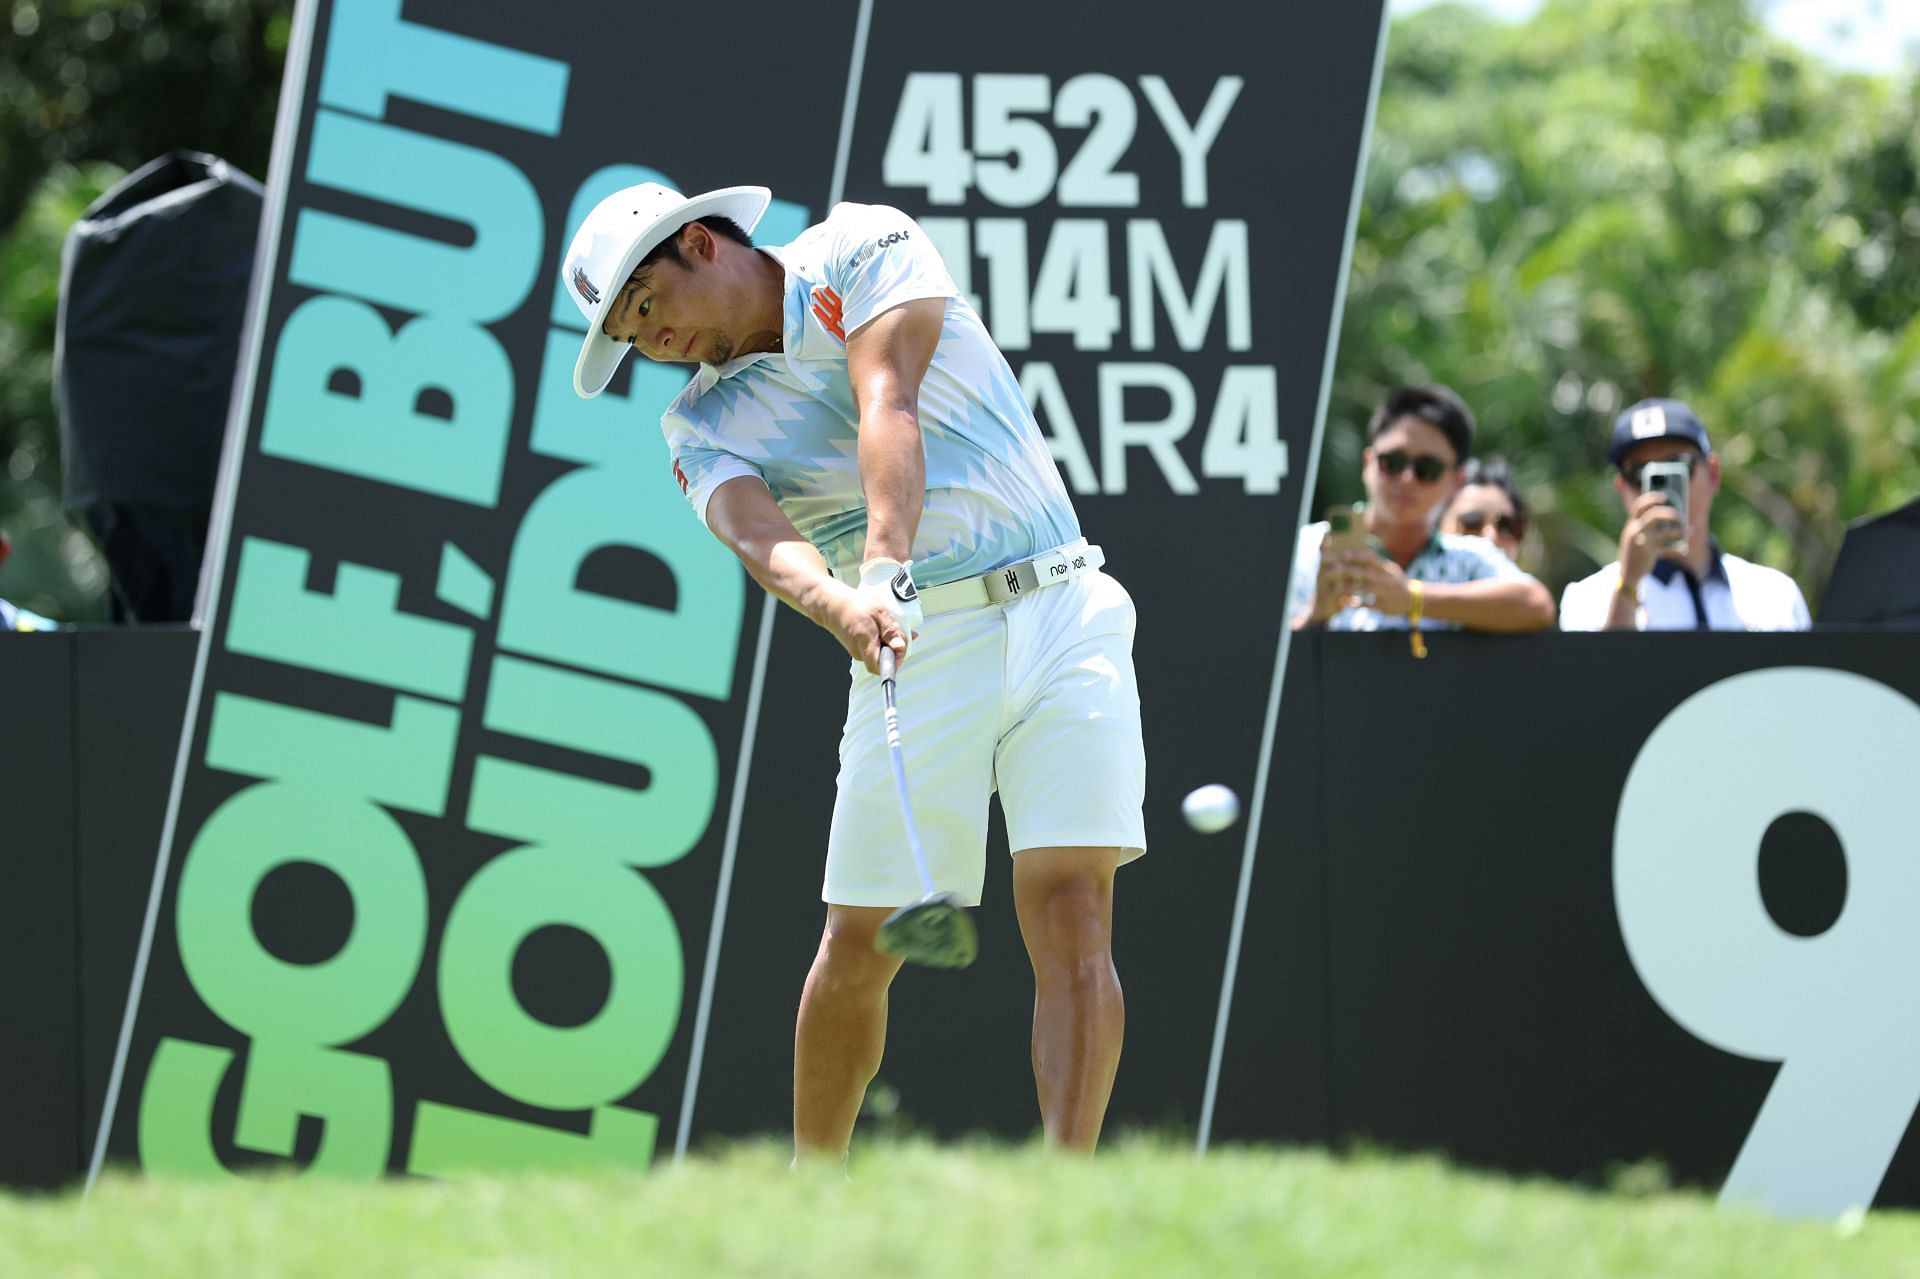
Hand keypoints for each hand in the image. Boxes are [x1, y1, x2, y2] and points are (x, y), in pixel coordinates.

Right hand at [834, 557, 921, 674]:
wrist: (830, 603)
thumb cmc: (852, 604)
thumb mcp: (878, 611)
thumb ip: (890, 630)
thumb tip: (900, 647)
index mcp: (865, 641)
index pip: (881, 667)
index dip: (895, 662)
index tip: (901, 648)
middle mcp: (859, 651)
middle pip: (883, 661)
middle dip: (894, 649)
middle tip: (896, 632)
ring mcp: (856, 651)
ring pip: (879, 654)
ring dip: (887, 643)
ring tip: (885, 626)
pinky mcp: (855, 648)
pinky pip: (873, 649)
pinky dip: (880, 640)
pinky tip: (879, 627)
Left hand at [1342, 552, 1412, 615]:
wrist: (1413, 600)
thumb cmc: (1396, 582)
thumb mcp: (1390, 570)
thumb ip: (1376, 562)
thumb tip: (1361, 548)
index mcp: (1388, 569)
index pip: (1372, 558)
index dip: (1356, 556)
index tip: (1342, 553)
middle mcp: (1388, 579)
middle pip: (1367, 572)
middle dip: (1349, 570)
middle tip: (1333, 569)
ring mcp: (1386, 593)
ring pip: (1366, 588)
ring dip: (1350, 587)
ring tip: (1336, 587)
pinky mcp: (1384, 605)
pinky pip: (1368, 604)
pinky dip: (1357, 603)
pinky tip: (1346, 602)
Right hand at [1619, 491, 1685, 587]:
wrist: (1627, 575)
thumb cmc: (1637, 553)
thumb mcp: (1638, 538)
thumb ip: (1650, 528)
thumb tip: (1674, 519)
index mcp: (1631, 525)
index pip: (1639, 506)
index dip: (1652, 498)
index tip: (1665, 496)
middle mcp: (1634, 531)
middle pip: (1653, 515)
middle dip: (1670, 513)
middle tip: (1680, 516)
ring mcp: (1640, 542)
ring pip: (1663, 531)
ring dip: (1678, 530)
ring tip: (1685, 531)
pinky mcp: (1648, 553)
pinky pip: (1667, 547)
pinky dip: (1678, 547)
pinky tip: (1684, 549)